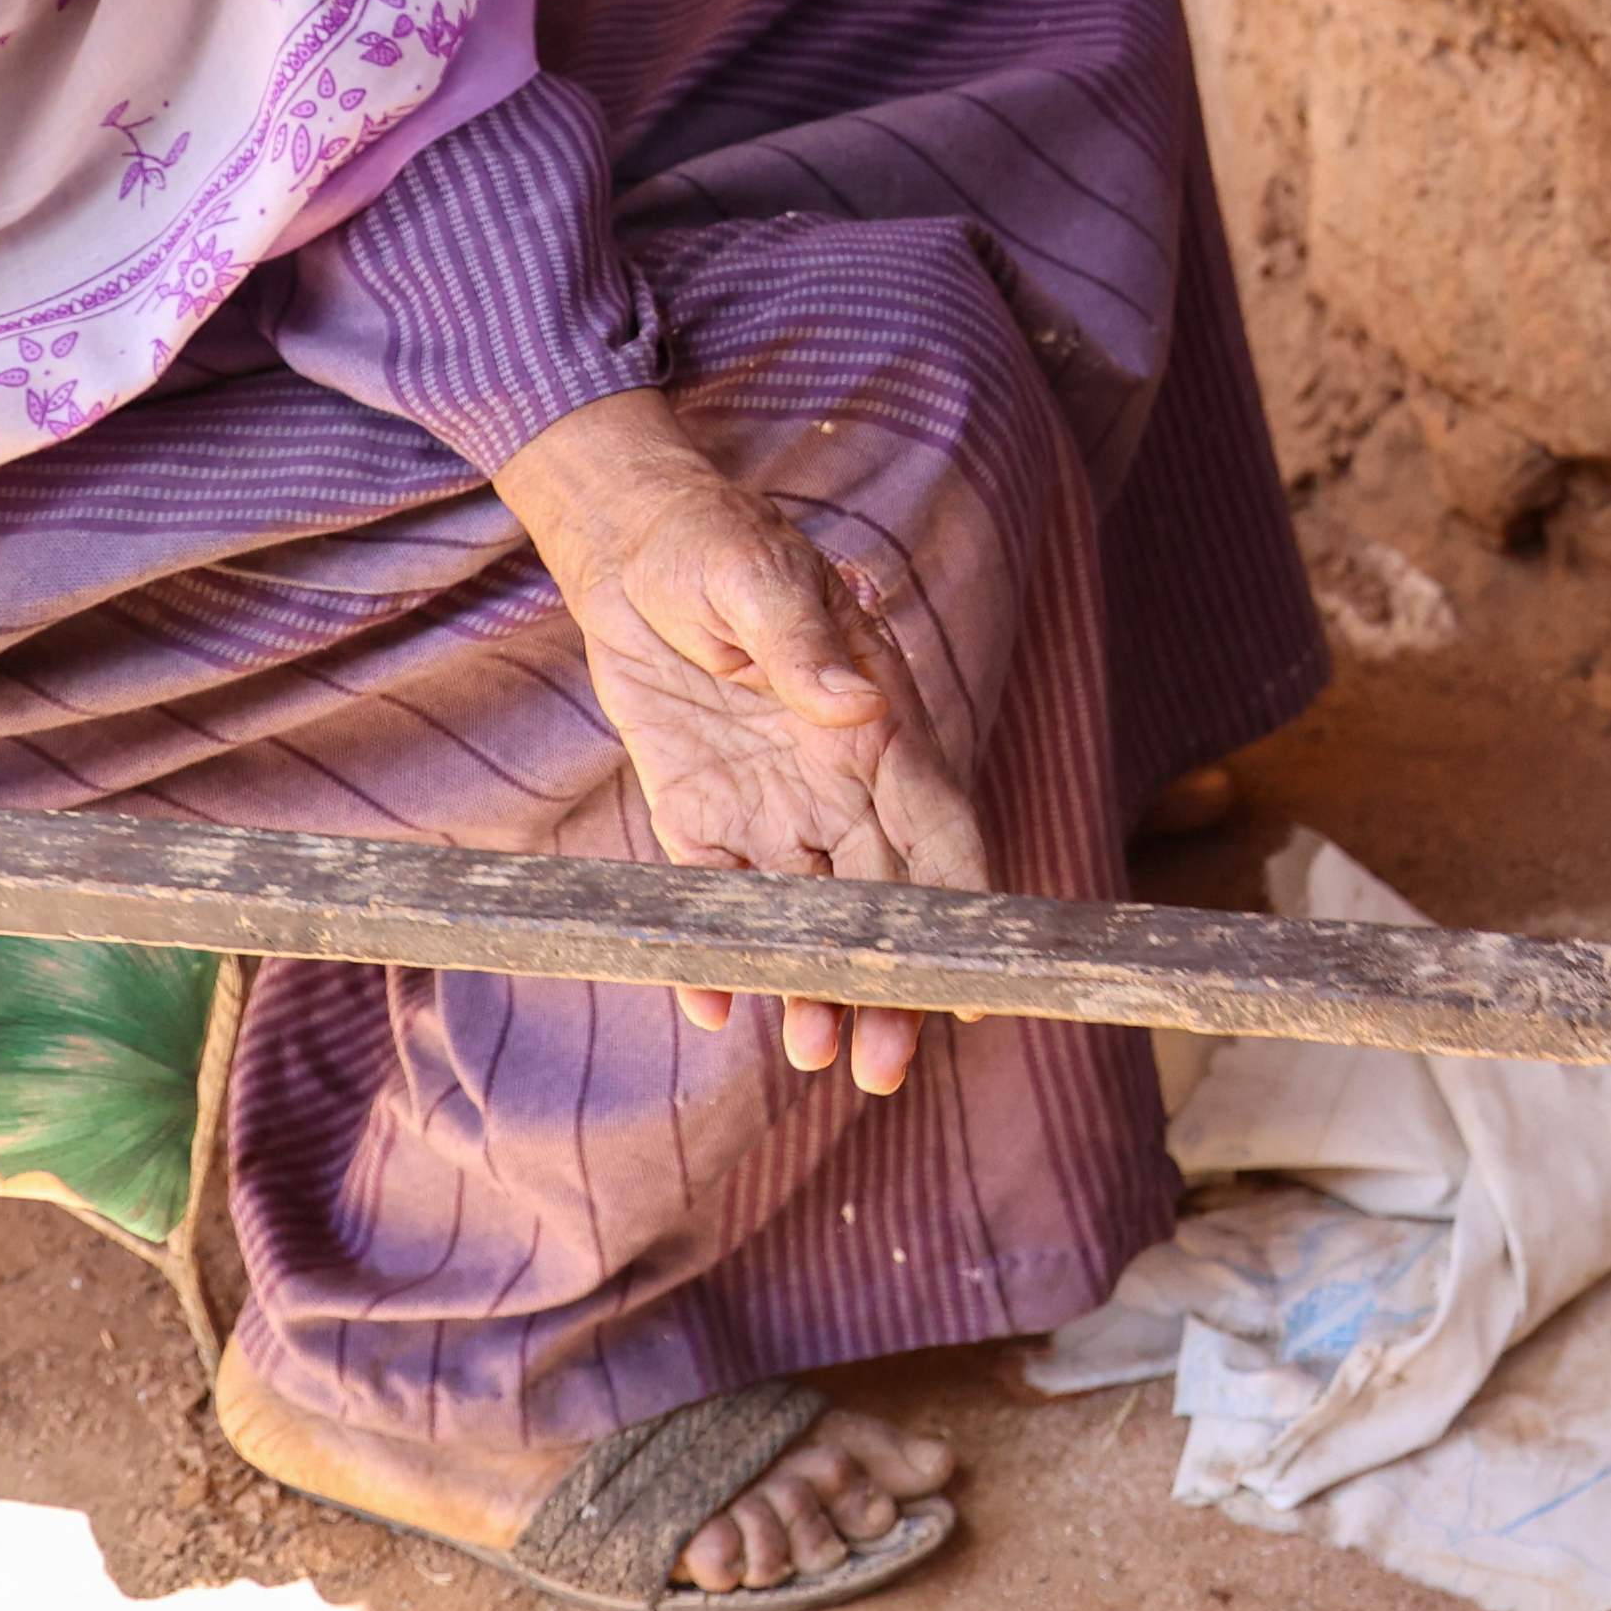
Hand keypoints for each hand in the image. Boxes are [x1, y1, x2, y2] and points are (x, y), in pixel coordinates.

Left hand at [495, 390, 987, 1094]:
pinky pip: (718, 900)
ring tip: (813, 1056)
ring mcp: (772, 804)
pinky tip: (715, 1012)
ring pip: (809, 916)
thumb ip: (803, 643)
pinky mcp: (703, 815)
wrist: (634, 545)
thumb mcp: (755, 578)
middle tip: (886, 1067)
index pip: (940, 827)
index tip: (976, 982)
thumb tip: (856, 704)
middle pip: (883, 899)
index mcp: (876, 724)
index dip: (967, 905)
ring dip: (815, 987)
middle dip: (889, 984)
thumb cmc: (715, 544)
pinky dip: (717, 958)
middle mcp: (837, 778)